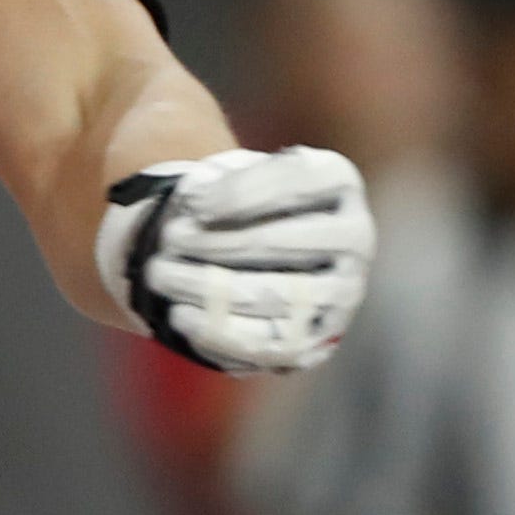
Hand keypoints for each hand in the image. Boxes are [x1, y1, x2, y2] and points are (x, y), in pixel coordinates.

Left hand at [97, 146, 372, 373]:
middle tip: (164, 239)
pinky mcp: (317, 338)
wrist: (246, 251)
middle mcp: (354, 235)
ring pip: (273, 295)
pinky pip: (270, 343)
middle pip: (278, 241)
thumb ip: (211, 176)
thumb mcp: (224, 170)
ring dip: (207, 286)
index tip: (188, 200)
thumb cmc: (231, 199)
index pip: (294, 181)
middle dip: (213, 242)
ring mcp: (342, 291)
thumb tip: (187, 201)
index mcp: (337, 180)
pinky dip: (221, 330)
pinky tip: (179, 315)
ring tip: (159, 274)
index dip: (238, 193)